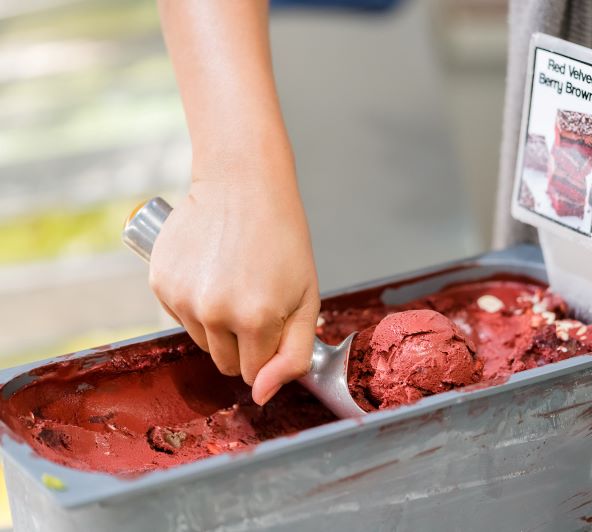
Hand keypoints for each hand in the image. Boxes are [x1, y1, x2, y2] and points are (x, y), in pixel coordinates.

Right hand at [149, 173, 318, 404]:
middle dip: (242, 343)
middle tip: (255, 300)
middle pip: (225, 363)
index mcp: (256, 319)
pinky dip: (194, 304)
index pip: (255, 373)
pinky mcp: (160, 283)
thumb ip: (293, 355)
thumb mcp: (308, 298)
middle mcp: (214, 313)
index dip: (267, 351)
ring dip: (217, 324)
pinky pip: (179, 317)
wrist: (242, 185)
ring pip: (202, 342)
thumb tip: (261, 395)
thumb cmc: (282, 237)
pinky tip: (210, 271)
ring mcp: (183, 298)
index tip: (273, 322)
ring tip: (233, 281)